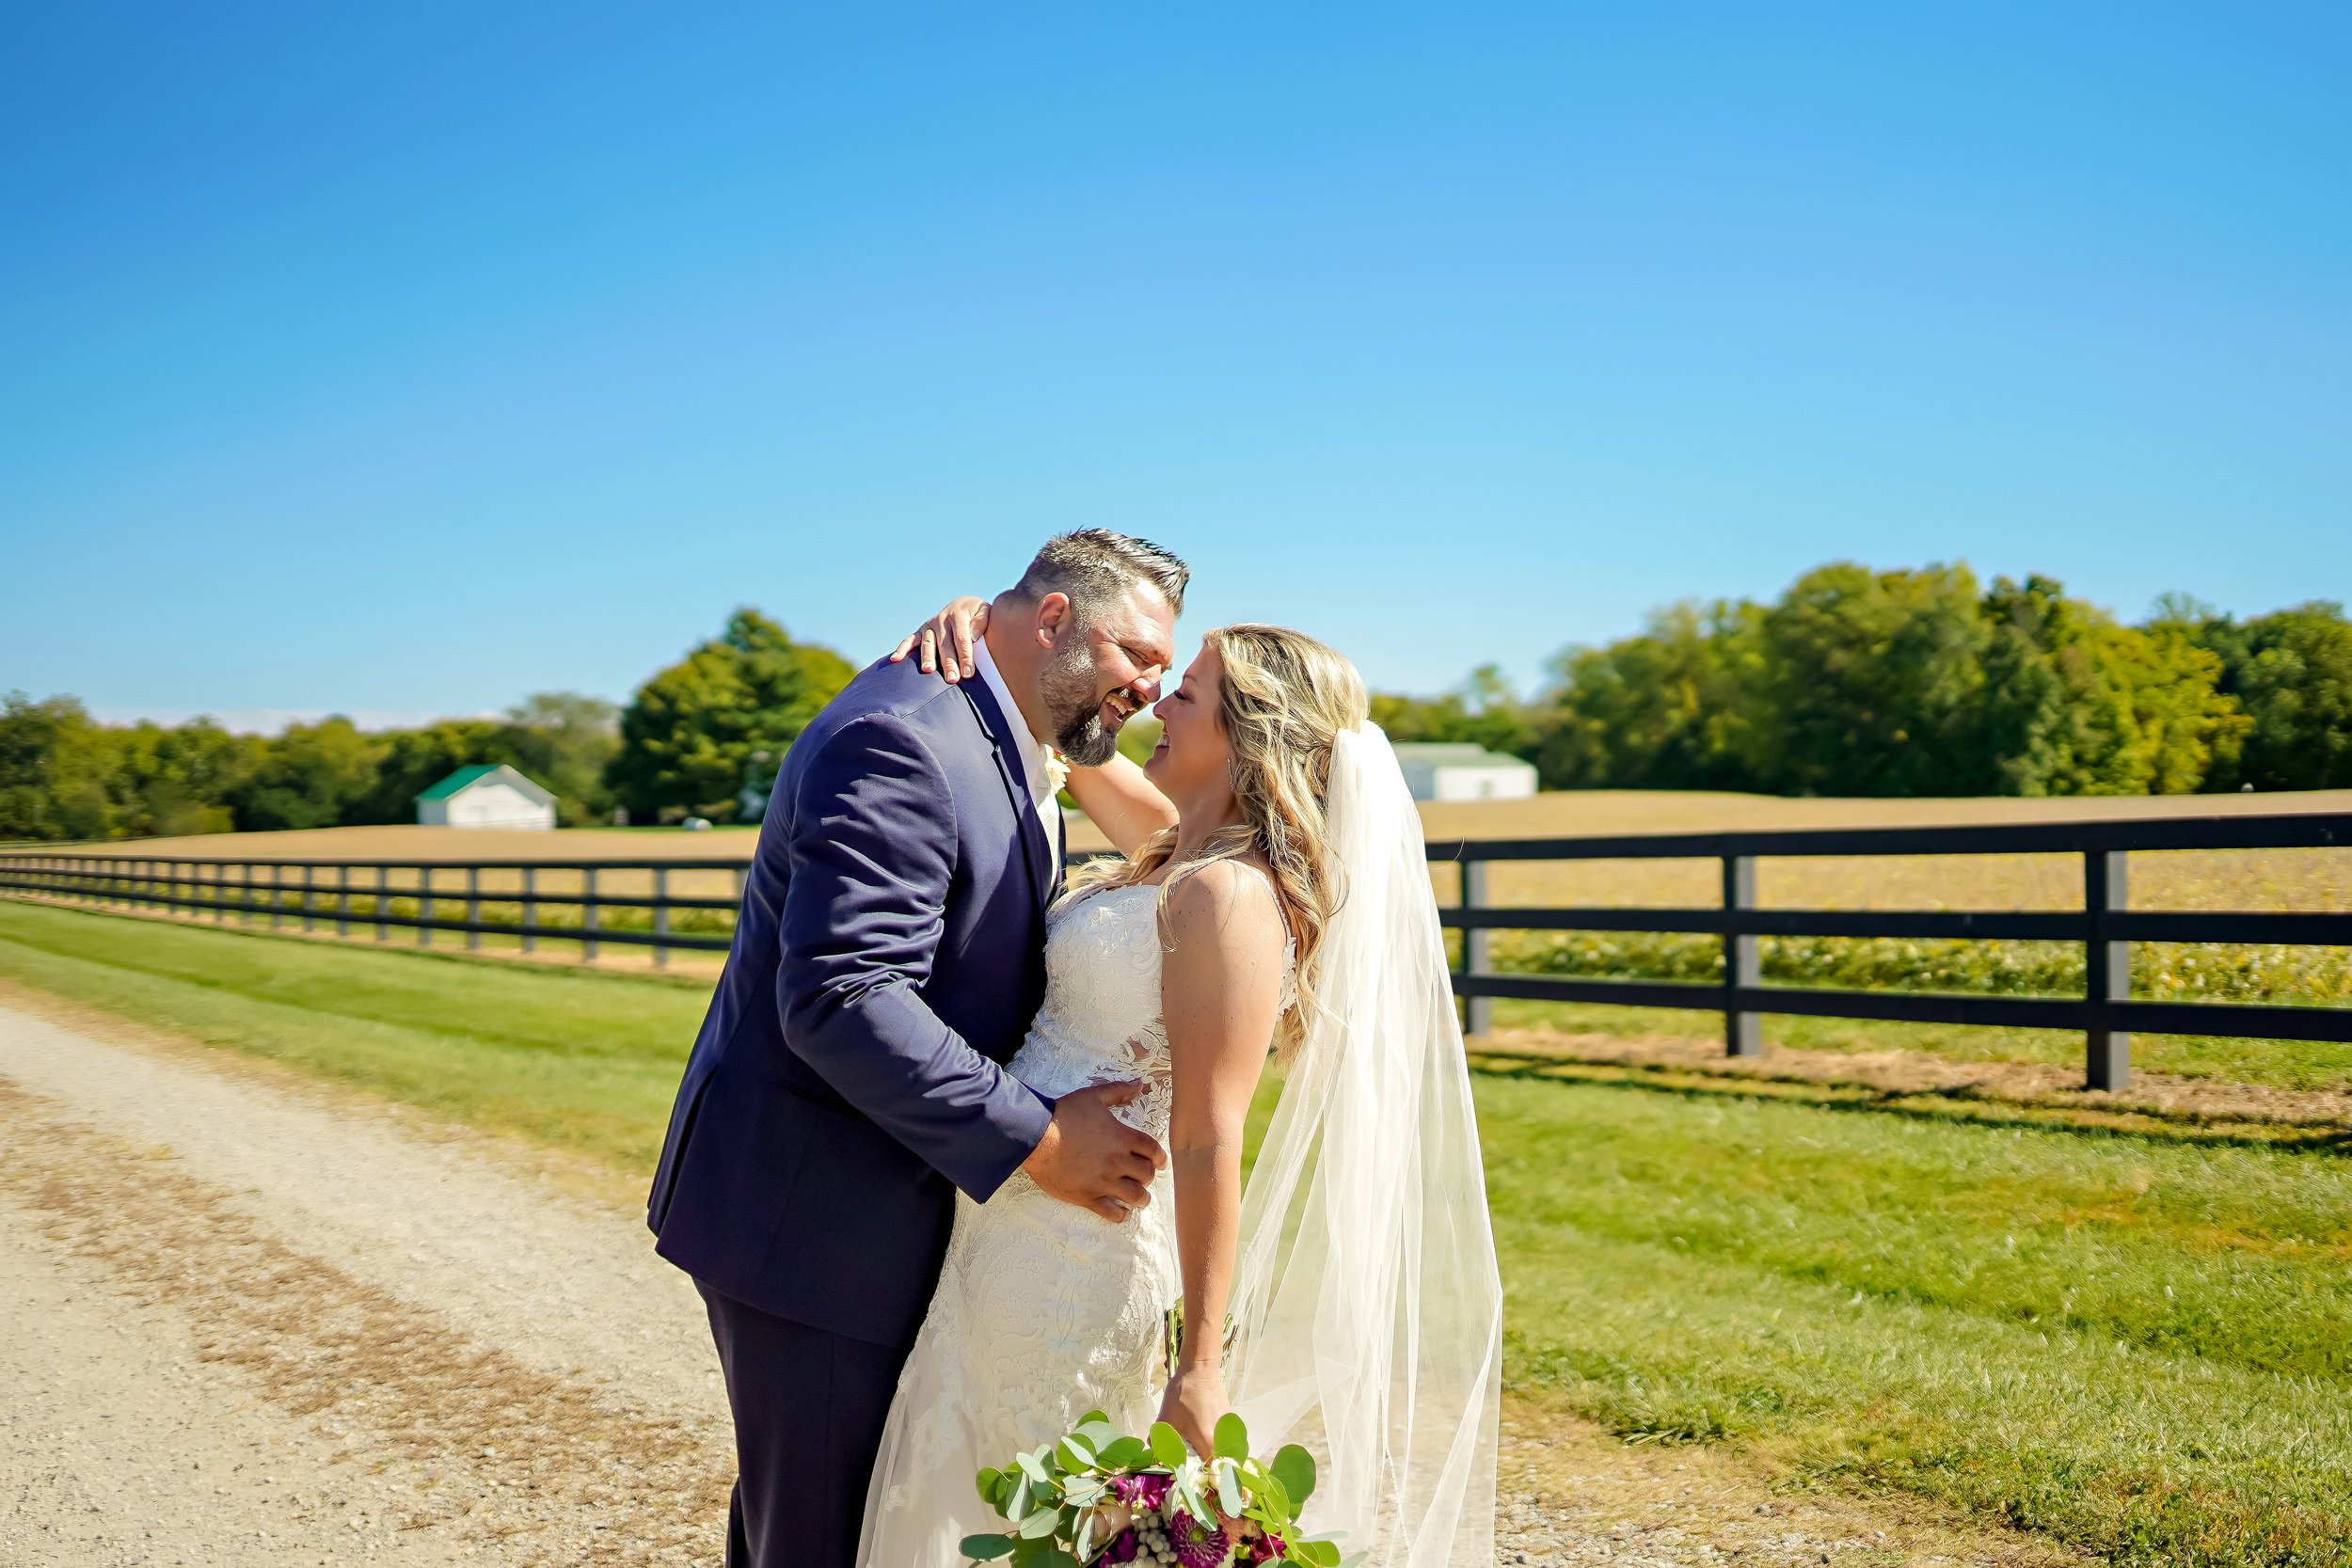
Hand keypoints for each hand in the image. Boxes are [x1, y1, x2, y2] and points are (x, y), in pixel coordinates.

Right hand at [888, 596, 990, 681]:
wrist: (963, 604)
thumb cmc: (977, 613)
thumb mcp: (985, 610)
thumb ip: (982, 621)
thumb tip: (974, 636)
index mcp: (958, 615)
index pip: (962, 639)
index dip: (965, 657)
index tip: (968, 673)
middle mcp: (941, 619)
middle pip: (945, 645)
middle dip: (949, 663)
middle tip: (952, 679)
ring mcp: (929, 625)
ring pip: (928, 644)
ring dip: (927, 658)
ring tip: (928, 670)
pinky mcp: (921, 630)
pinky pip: (909, 640)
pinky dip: (902, 649)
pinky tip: (896, 659)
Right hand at [1021, 1080, 1166, 1222]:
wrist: (1036, 1136)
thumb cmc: (1064, 1114)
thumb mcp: (1093, 1096)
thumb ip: (1118, 1091)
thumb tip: (1139, 1084)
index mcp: (1122, 1137)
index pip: (1152, 1150)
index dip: (1160, 1157)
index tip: (1160, 1162)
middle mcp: (1118, 1161)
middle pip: (1147, 1174)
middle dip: (1148, 1176)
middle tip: (1143, 1177)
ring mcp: (1104, 1181)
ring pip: (1135, 1196)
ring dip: (1141, 1198)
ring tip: (1139, 1198)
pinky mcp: (1088, 1196)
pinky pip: (1111, 1212)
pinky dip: (1120, 1214)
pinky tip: (1122, 1213)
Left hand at [1156, 1362, 1230, 1467]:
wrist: (1200, 1369)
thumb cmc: (1183, 1394)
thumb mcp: (1165, 1419)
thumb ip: (1158, 1440)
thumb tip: (1154, 1454)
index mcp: (1208, 1442)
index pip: (1208, 1471)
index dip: (1198, 1475)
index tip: (1188, 1473)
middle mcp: (1222, 1438)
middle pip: (1216, 1462)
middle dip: (1203, 1465)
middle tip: (1189, 1461)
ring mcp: (1227, 1429)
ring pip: (1220, 1450)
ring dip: (1209, 1453)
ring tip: (1193, 1447)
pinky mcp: (1228, 1420)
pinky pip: (1222, 1439)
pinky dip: (1213, 1442)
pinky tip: (1200, 1433)